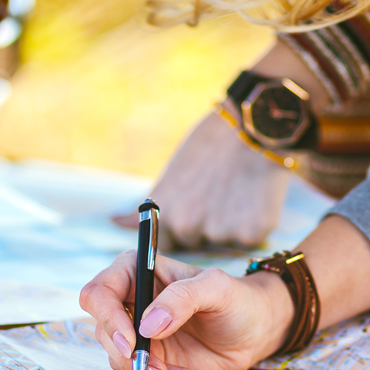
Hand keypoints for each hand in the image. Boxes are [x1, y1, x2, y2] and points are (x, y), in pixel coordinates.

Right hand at [79, 250, 293, 369]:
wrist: (255, 330)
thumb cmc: (237, 299)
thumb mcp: (217, 288)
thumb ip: (182, 298)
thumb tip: (147, 325)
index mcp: (136, 272)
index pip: (98, 294)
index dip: (108, 319)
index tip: (132, 343)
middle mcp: (130, 303)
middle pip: (104, 333)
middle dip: (132, 357)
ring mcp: (138, 334)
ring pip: (121, 360)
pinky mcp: (150, 359)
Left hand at [114, 110, 291, 248]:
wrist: (253, 126)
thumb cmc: (210, 145)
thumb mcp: (172, 174)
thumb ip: (148, 206)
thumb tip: (114, 221)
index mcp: (166, 213)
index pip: (166, 243)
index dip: (179, 228)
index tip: (193, 207)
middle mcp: (189, 227)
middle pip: (195, 242)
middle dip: (206, 225)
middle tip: (219, 194)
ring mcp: (221, 232)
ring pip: (224, 241)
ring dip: (230, 226)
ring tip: (236, 193)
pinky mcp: (252, 233)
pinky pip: (250, 239)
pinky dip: (254, 225)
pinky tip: (254, 198)